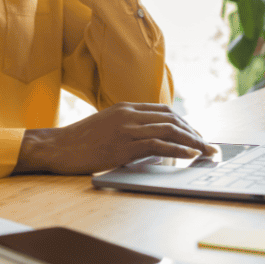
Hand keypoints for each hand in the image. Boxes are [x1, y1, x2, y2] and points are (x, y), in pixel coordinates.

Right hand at [14, 102, 217, 174]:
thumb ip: (128, 128)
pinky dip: (179, 149)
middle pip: (171, 118)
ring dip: (192, 141)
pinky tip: (190, 155)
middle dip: (193, 131)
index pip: (163, 110)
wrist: (57, 147)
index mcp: (125, 107)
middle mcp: (128, 114)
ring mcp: (126, 128)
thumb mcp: (106, 126)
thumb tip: (154, 143)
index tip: (196, 134)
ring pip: (169, 129)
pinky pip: (158, 144)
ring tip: (206, 152)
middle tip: (207, 145)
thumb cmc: (79, 141)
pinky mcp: (123, 145)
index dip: (184, 122)